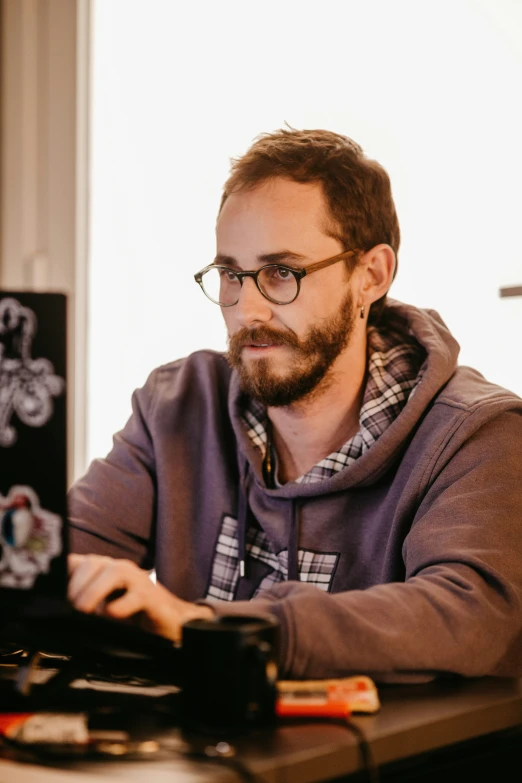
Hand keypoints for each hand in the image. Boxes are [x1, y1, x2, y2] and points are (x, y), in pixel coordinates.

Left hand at [68, 554, 213, 641]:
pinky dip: (121, 606)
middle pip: (92, 563)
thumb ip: (80, 604)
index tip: (52, 597)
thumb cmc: (131, 615)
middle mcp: (119, 570)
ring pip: (114, 572)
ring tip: (85, 610)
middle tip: (70, 608)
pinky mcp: (152, 596)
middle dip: (76, 586)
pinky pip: (136, 595)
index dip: (61, 575)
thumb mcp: (100, 610)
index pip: (75, 562)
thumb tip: (54, 610)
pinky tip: (114, 616)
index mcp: (102, 570)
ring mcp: (137, 580)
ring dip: (94, 592)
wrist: (169, 623)